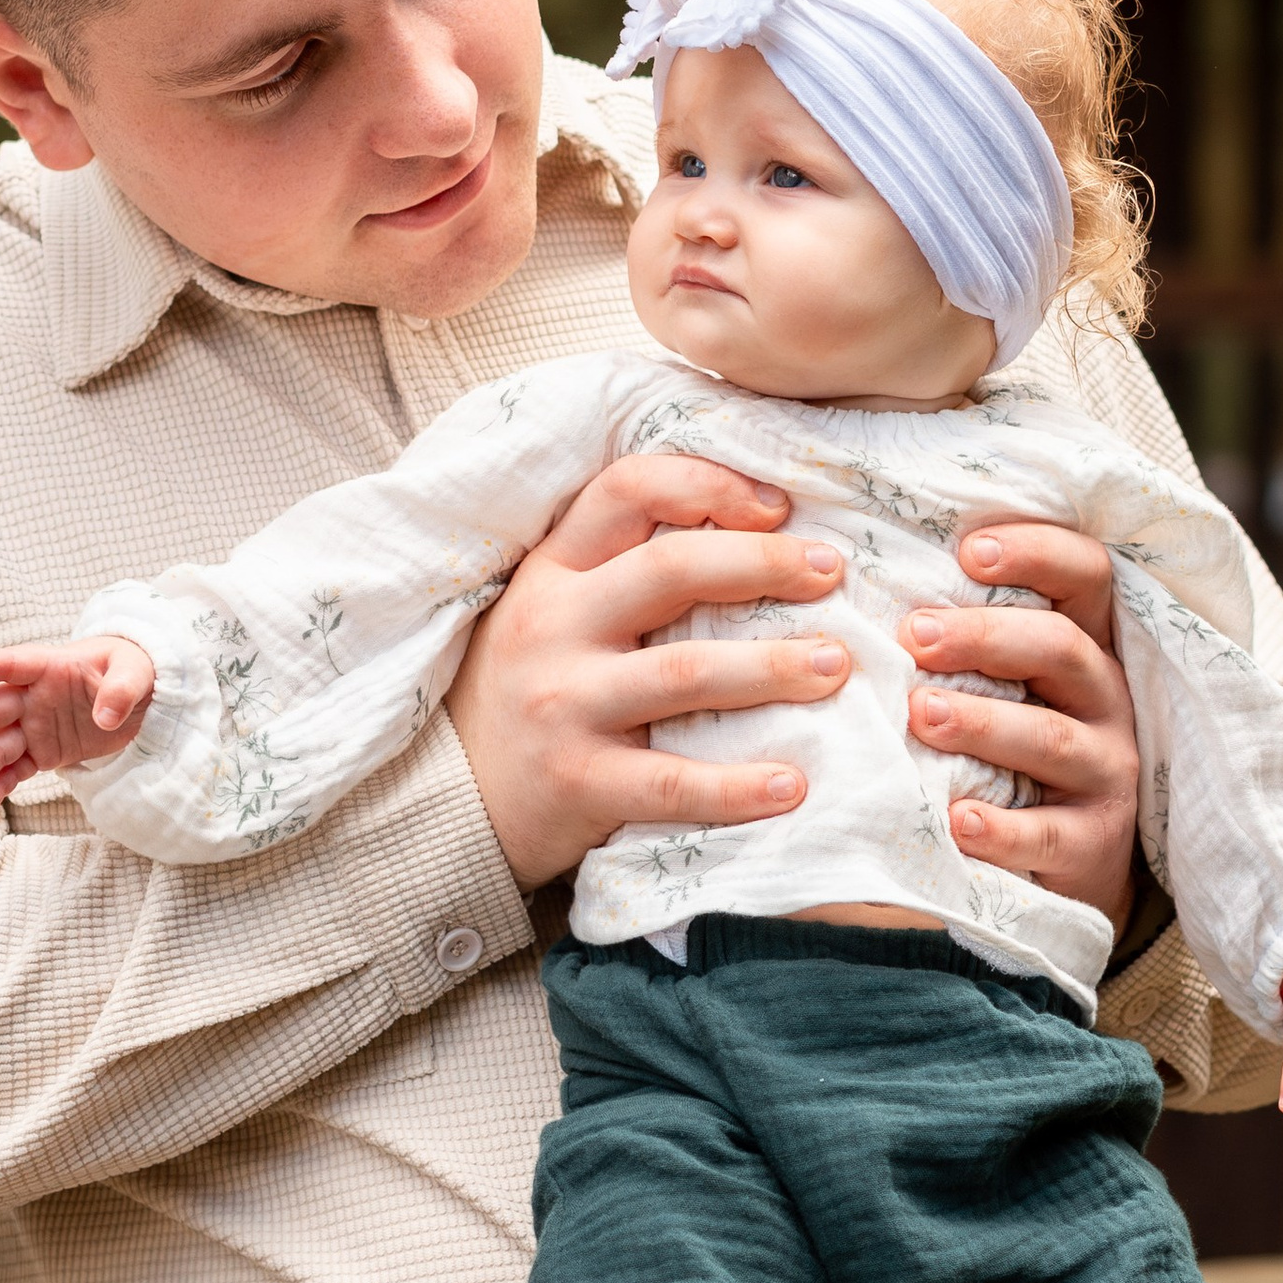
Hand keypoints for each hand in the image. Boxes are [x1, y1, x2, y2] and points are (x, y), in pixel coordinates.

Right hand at [0, 638, 157, 810]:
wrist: (141, 697)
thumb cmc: (134, 671)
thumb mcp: (138, 671)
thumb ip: (122, 689)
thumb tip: (106, 717)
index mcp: (51, 666)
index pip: (15, 663)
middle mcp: (34, 696)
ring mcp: (34, 726)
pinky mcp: (43, 753)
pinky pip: (17, 770)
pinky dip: (0, 786)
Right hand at [446, 454, 849, 891]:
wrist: (447, 798)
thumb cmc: (531, 686)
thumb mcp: (554, 606)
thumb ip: (623, 565)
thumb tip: (755, 523)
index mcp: (553, 569)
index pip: (627, 489)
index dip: (710, 485)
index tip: (780, 506)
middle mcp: (554, 625)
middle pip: (670, 569)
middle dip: (764, 563)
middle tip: (831, 573)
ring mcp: (564, 704)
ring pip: (685, 672)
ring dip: (773, 666)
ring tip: (835, 666)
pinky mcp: (578, 782)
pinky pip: (671, 783)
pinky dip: (737, 787)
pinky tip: (794, 785)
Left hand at [910, 524, 1140, 935]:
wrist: (1066, 862)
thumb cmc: (1006, 747)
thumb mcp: (1003, 681)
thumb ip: (959, 632)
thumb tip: (860, 570)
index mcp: (1083, 645)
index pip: (1086, 574)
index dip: (1037, 552)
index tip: (968, 552)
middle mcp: (1105, 700)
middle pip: (1062, 646)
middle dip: (987, 636)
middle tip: (915, 636)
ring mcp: (1106, 772)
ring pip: (1053, 738)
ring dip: (984, 724)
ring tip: (921, 715)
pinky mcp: (1093, 845)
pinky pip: (1049, 835)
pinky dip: (1002, 830)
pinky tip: (954, 820)